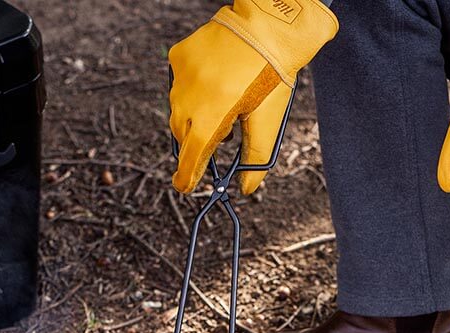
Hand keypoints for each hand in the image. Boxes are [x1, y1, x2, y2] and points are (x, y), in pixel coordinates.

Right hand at [169, 0, 337, 194]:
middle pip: (183, 135)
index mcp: (211, 118)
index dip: (188, 176)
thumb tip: (246, 189)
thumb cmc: (272, 75)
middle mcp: (189, 99)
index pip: (191, 157)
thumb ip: (256, 157)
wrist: (268, 26)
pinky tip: (212, 78)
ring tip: (221, 100)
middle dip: (196, 141)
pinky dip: (191, 87)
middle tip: (219, 133)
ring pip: (177, 109)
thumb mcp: (267, 120)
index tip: (186, 186)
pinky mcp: (178, 57)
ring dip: (193, 114)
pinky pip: (178, 82)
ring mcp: (180, 77)